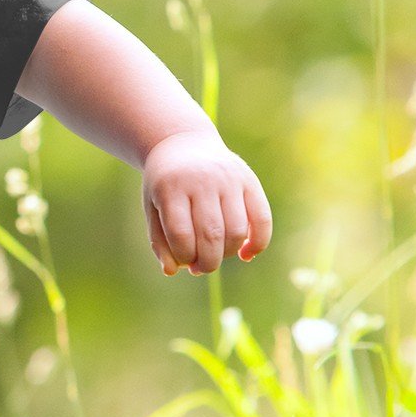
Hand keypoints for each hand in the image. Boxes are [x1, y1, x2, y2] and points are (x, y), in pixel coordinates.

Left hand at [142, 131, 271, 275]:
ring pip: (237, 231)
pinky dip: (258, 242)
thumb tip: (171, 272)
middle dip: (207, 263)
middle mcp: (202, 181)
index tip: (184, 262)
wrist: (183, 144)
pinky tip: (246, 254)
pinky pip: (262, 218)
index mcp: (171, 188)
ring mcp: (228, 179)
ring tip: (217, 255)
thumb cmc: (165, 185)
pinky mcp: (249, 180)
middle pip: (212, 236)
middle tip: (201, 267)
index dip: (184, 257)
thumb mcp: (152, 208)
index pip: (182, 235)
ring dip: (228, 254)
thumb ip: (159, 242)